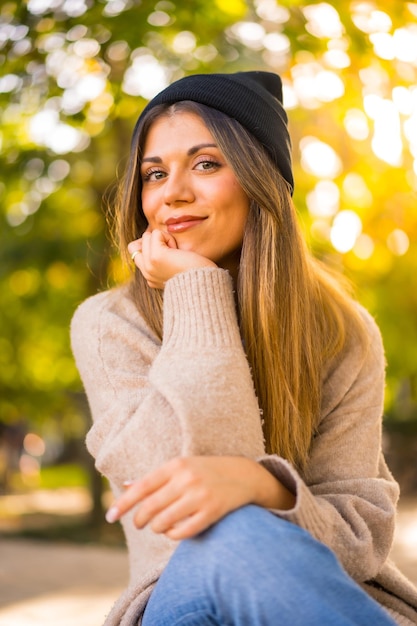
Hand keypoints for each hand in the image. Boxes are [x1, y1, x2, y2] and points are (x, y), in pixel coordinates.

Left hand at [105, 456, 294, 539]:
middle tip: (139, 524)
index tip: (110, 517)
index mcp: (175, 466)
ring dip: (157, 528)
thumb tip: (125, 485)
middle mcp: (186, 479)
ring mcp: (199, 495)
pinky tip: (174, 530)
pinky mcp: (211, 511)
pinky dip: (173, 535)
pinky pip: (181, 532)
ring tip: (160, 525)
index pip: (142, 487)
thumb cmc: (205, 471)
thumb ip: (154, 478)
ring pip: (163, 522)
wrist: (244, 475)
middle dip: (139, 520)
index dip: (123, 504)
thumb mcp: (181, 467)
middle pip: (149, 508)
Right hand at [128, 230, 215, 288]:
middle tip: (173, 254)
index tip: (169, 253)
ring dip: (164, 239)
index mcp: (150, 278)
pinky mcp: (156, 257)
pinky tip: (178, 250)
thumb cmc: (196, 273)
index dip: (150, 247)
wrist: (203, 284)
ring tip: (177, 253)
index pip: (136, 253)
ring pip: (147, 237)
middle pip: (136, 245)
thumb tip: (150, 237)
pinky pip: (156, 234)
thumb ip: (160, 258)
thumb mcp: (174, 268)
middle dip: (155, 242)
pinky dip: (169, 238)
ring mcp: (149, 265)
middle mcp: (147, 273)